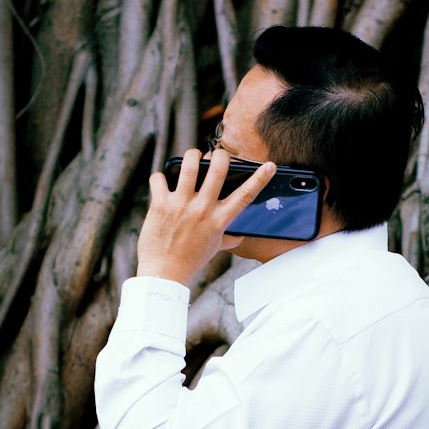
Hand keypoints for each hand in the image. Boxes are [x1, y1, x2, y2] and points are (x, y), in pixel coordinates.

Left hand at [135, 148, 275, 285]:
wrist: (164, 274)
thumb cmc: (190, 261)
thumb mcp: (214, 248)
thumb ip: (228, 238)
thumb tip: (239, 237)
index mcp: (219, 220)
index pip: (245, 196)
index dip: (259, 178)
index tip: (269, 165)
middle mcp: (202, 210)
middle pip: (218, 169)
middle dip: (220, 154)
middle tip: (216, 155)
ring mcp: (181, 205)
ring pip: (189, 165)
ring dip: (192, 156)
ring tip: (192, 158)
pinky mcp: (161, 204)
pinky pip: (159, 178)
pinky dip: (160, 177)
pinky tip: (162, 183)